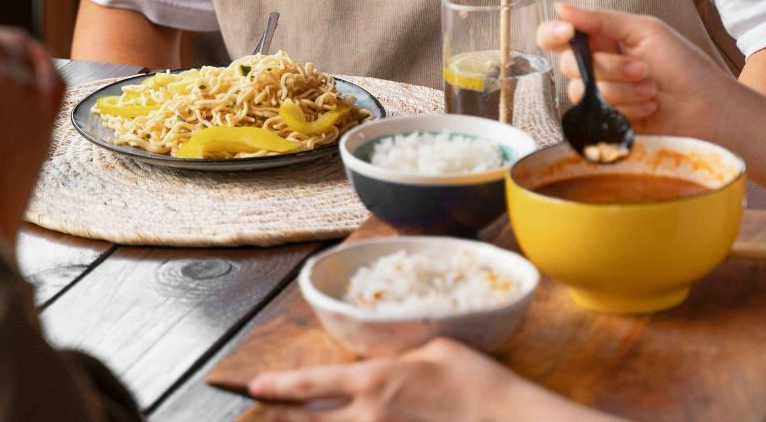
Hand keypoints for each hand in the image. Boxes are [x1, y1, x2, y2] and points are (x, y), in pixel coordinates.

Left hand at [250, 339, 592, 421]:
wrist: (509, 421)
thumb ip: (400, 357)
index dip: (279, 386)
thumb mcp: (436, 350)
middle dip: (283, 421)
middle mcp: (370, 418)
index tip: (256, 387)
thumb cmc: (478, 383)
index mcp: (376, 381)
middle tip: (265, 415)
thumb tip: (385, 364)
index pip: (313, 384)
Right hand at [537, 2, 735, 138]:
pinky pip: (597, 116)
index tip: (567, 34)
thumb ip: (600, 20)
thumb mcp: (645, 30)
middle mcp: (595, 68)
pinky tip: (649, 108)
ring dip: (624, 91)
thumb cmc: (685, 66)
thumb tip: (560, 7)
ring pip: (583, 92)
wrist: (709, 108)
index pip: (555, 36)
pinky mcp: (606, 124)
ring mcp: (600, 98)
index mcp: (602, 40)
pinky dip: (626, 111)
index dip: (552, 34)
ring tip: (652, 91)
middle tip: (643, 69)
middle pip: (569, 65)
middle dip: (609, 67)